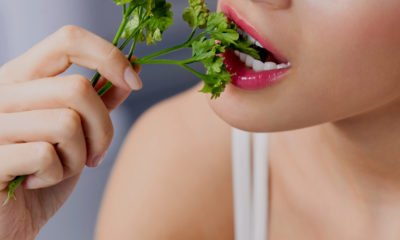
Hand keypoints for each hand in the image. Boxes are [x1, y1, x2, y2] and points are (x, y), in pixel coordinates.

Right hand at [0, 25, 141, 239]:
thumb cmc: (44, 171)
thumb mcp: (77, 132)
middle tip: (96, 153)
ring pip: (68, 122)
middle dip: (102, 128)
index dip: (108, 56)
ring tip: (65, 167)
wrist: (11, 217)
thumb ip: (99, 100)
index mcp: (23, 77)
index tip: (134, 81)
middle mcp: (3, 92)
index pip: (68, 40)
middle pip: (79, 88)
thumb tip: (131, 73)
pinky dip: (56, 175)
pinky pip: (46, 155)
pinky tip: (39, 180)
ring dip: (80, 155)